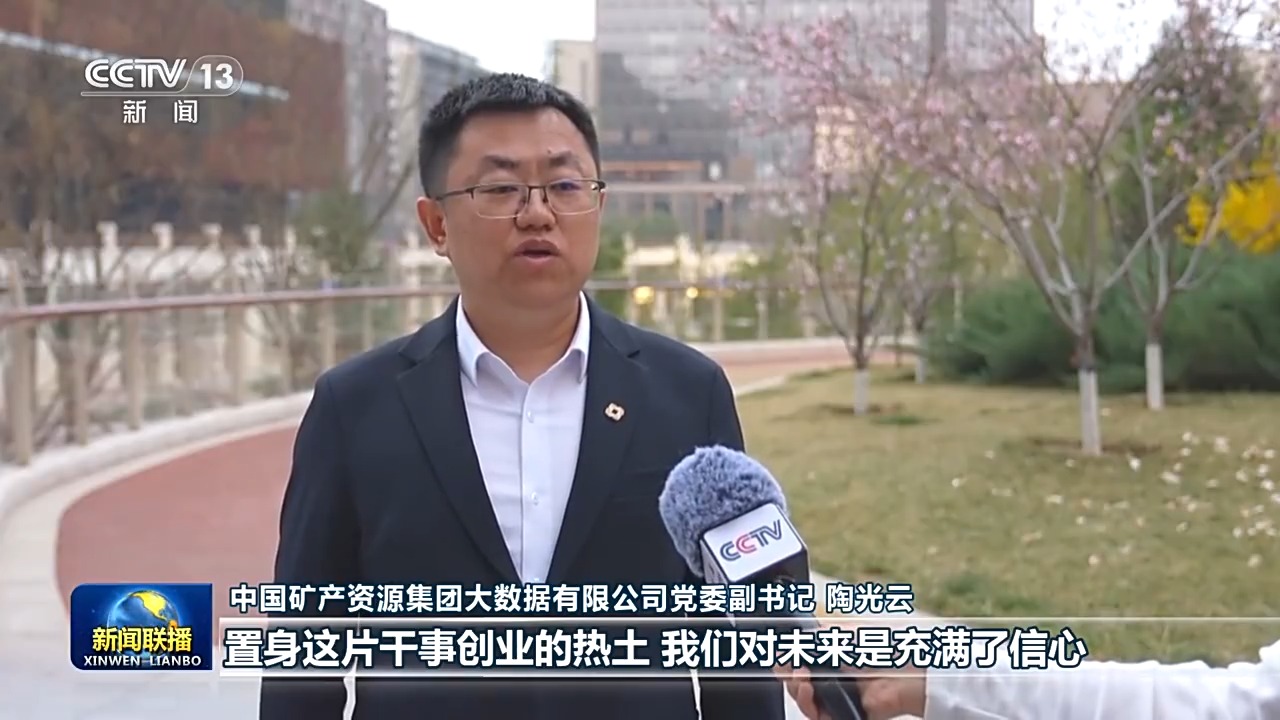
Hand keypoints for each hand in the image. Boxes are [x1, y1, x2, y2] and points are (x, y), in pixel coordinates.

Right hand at [772, 618, 928, 719]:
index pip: (801, 664)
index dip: (787, 660)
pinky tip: (808, 689)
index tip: (779, 653)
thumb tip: (806, 631)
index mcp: (833, 661)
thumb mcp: (850, 634)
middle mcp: (832, 683)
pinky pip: (817, 717)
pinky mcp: (842, 716)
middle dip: (787, 675)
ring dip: (795, 688)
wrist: (907, 674)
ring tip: (801, 676)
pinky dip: (808, 705)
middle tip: (788, 665)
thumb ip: (826, 634)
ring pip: (803, 702)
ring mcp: (836, 701)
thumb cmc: (887, 653)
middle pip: (796, 685)